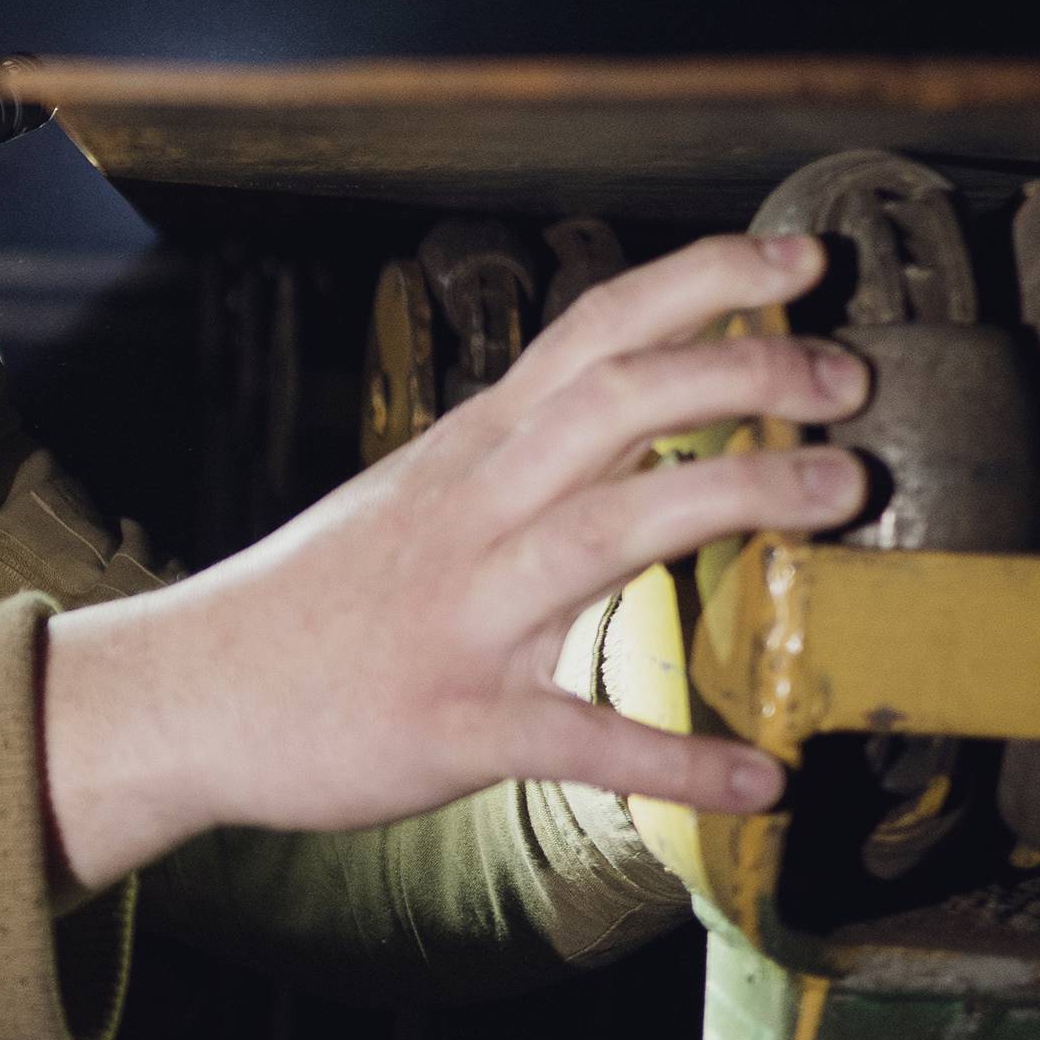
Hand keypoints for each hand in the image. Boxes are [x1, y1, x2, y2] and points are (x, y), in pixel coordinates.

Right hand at [37, 232, 869, 895]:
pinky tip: (758, 776)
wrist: (187, 695)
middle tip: (852, 376)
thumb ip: (516, 466)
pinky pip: (577, 737)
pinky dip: (674, 756)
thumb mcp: (409, 500)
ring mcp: (460, 616)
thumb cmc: (312, 605)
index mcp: (468, 456)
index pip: (591, 334)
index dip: (700, 284)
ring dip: (737, 498)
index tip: (799, 262)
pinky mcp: (450, 723)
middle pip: (614, 404)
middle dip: (744, 373)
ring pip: (609, 531)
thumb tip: (632, 434)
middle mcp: (470, 514)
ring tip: (845, 493)